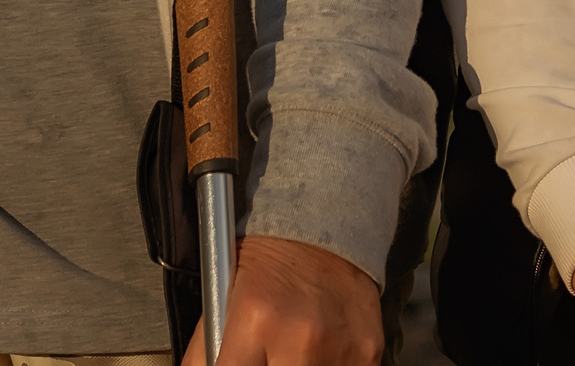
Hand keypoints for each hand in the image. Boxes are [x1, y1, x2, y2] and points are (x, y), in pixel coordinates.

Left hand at [187, 235, 381, 365]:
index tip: (237, 363)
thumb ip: (206, 346)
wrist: (327, 222)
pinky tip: (321, 349)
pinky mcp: (368, 354)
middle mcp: (300, 337)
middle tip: (267, 357)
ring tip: (293, 349)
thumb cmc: (272, 256)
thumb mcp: (223, 291)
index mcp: (256, 318)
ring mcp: (338, 349)